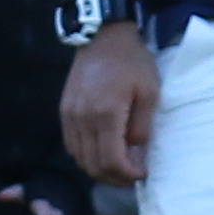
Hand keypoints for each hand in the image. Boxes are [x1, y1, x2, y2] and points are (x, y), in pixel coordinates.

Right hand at [62, 28, 158, 183]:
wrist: (103, 36)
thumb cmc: (131, 62)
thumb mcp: (149, 93)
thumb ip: (142, 127)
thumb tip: (136, 154)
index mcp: (106, 115)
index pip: (111, 161)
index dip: (126, 175)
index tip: (141, 174)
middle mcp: (83, 119)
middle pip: (93, 165)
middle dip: (114, 178)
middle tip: (131, 177)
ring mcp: (70, 116)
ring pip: (79, 158)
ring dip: (99, 170)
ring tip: (118, 168)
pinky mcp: (64, 111)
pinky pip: (71, 145)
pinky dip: (85, 156)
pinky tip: (101, 152)